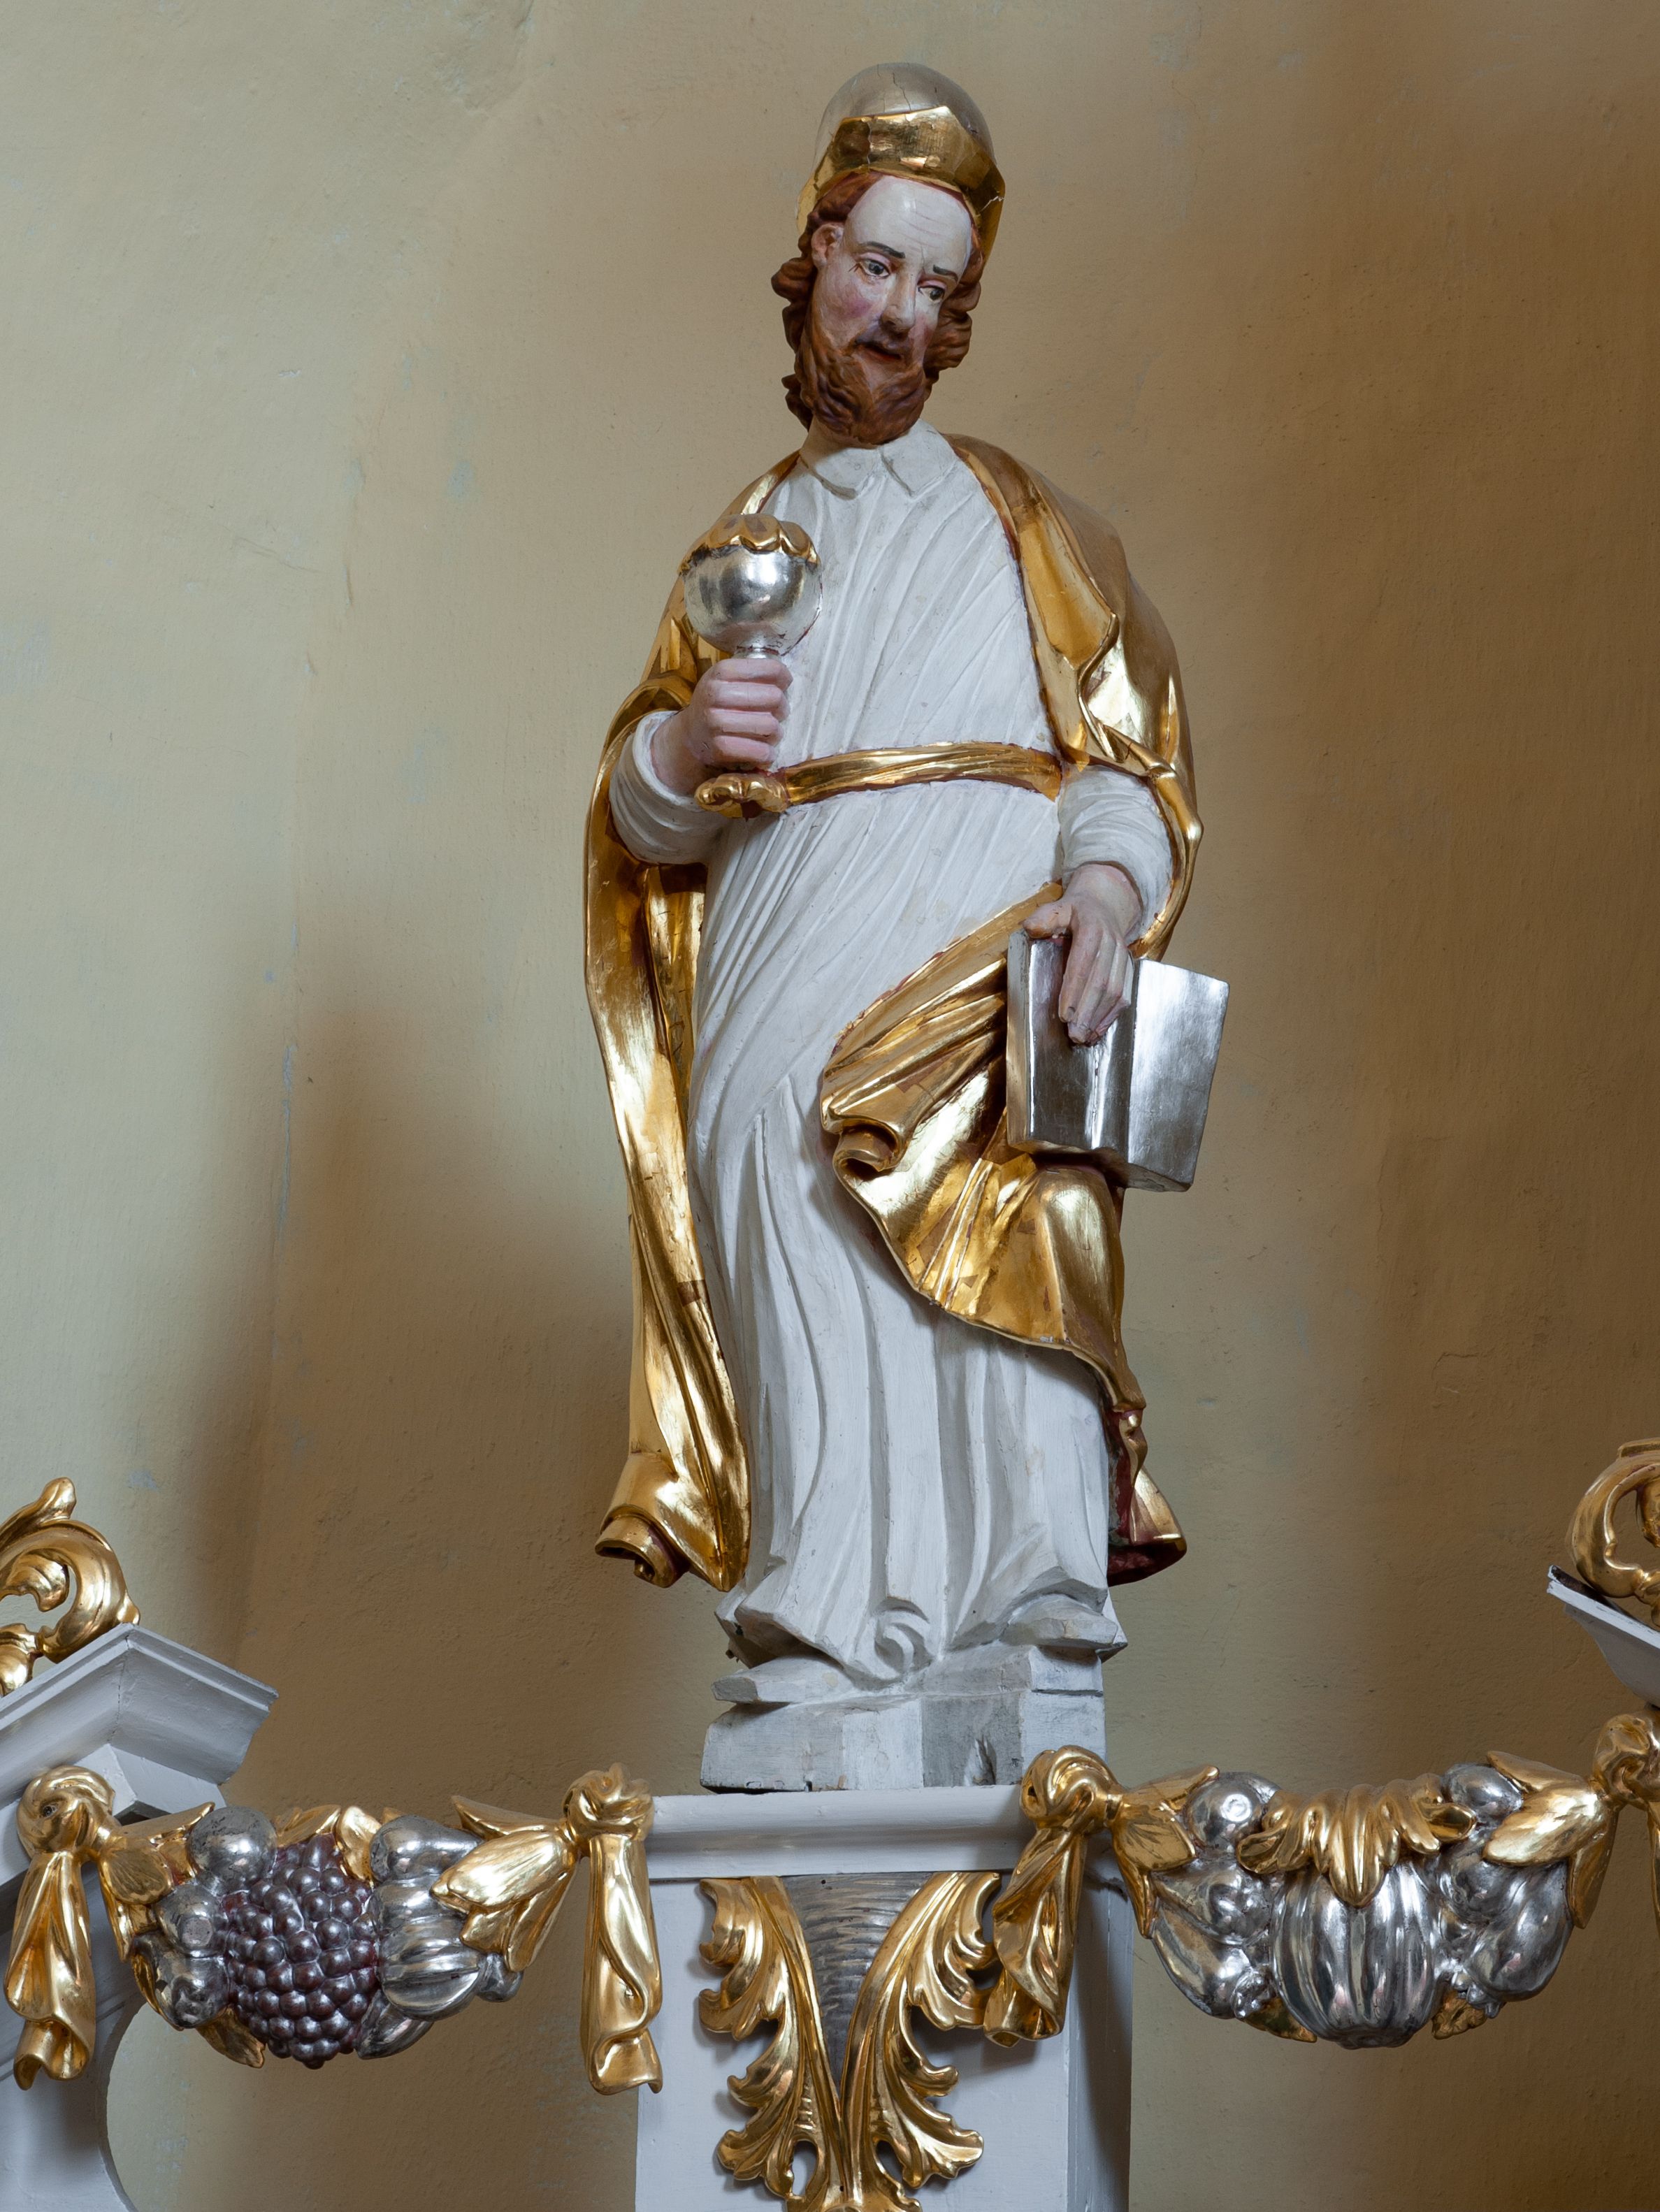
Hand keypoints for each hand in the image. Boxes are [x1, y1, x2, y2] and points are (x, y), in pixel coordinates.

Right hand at [651, 656, 791, 795]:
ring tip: (771, 733)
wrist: (691, 733)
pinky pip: (759, 751)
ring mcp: (715, 721)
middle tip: (778, 713)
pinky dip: (767, 753)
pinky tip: (766, 752)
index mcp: (721, 672)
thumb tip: (786, 678)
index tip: (784, 685)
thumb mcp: (726, 679)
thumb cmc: (717, 703)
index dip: (783, 677)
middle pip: (774, 697)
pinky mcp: (719, 747)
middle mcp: (716, 694)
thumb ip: (753, 674)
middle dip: (782, 707)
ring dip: (777, 732)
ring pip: (770, 725)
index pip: (770, 669)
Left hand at [1024, 862, 1140, 1044]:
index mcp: (1092, 929)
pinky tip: (1098, 1031)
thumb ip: (1043, 918)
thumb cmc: (1074, 912)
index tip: (1064, 1014)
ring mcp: (1122, 957)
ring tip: (1084, 1037)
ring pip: (1115, 991)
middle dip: (1087, 1011)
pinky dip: (1112, 1015)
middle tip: (1074, 1034)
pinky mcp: (1127, 968)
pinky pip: (1124, 994)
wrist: (1104, 906)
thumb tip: (1029, 928)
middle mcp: (1111, 943)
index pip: (1083, 963)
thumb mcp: (1057, 908)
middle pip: (1101, 982)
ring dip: (1100, 1017)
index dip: (1074, 990)